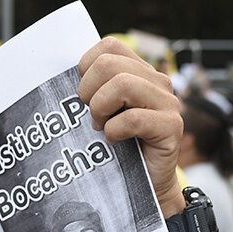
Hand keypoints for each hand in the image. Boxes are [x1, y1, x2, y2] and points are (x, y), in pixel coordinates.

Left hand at [78, 37, 184, 215]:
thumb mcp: (101, 112)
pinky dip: (114, 132)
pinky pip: (132, 119)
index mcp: (139, 72)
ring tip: (101, 127)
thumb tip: (60, 79)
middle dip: (89, 91)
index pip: (109, 45)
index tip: (85, 95)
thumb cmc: (118, 147)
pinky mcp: (172, 126)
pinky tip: (114, 141)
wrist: (145, 185)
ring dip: (101, 109)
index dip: (87, 68)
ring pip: (122, 85)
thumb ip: (92, 90)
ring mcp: (168, 102)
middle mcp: (157, 82)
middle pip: (110, 64)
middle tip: (91, 115)